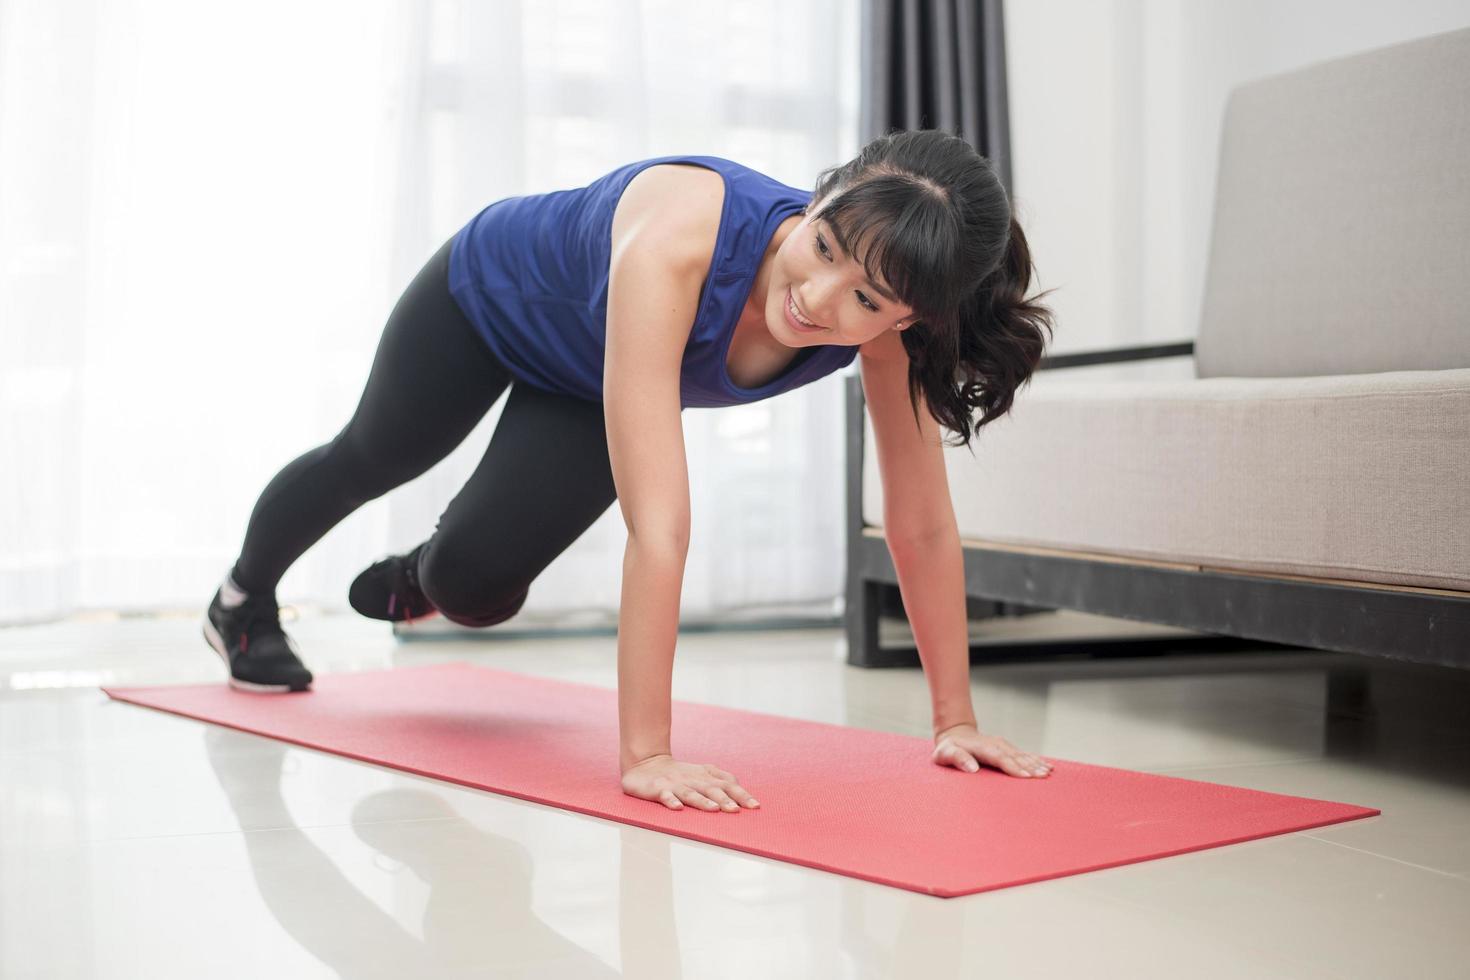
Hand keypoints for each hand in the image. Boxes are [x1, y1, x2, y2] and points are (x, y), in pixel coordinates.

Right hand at [621, 754, 760, 811]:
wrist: (646, 763)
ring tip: (714, 809)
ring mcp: (675, 784)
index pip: (727, 784)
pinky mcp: (658, 788)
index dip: (741, 794)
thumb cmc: (680, 774)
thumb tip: (742, 795)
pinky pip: (665, 795)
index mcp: (706, 776)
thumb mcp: (703, 774)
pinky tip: (677, 808)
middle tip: (737, 810)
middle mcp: (693, 779)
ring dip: (702, 801)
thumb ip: (721, 781)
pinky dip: (671, 801)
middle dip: (725, 799)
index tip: (755, 806)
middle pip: (712, 789)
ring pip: (691, 793)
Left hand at [932, 724, 1052, 777]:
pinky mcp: (1007, 748)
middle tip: (1044, 776)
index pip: (1000, 758)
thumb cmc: (948, 749)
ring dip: (1036, 763)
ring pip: (1022, 755)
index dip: (1013, 767)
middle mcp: (996, 745)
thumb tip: (972, 768)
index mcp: (983, 748)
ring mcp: (1002, 745)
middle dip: (1030, 767)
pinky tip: (1047, 765)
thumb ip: (957, 759)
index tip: (1025, 776)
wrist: (954, 734)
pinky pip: (1023, 754)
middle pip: (1015, 757)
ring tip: (1049, 772)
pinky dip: (1035, 760)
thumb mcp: (945, 754)